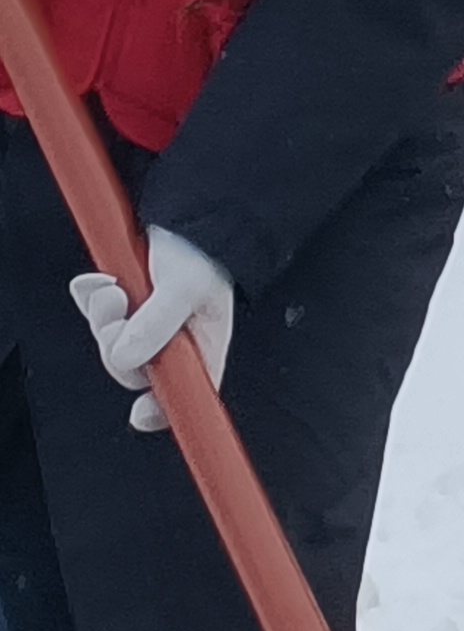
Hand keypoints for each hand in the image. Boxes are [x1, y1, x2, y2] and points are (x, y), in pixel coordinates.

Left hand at [69, 232, 233, 436]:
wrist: (189, 215)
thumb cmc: (204, 251)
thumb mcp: (186, 288)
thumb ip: (158, 324)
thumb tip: (125, 358)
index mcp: (201, 346)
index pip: (185, 392)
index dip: (162, 410)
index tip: (141, 414)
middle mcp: (173, 343)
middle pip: (132, 370)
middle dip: (116, 342)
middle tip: (121, 306)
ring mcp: (145, 328)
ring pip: (110, 344)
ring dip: (102, 316)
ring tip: (114, 287)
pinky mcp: (125, 311)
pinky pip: (97, 319)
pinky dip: (92, 299)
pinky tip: (101, 282)